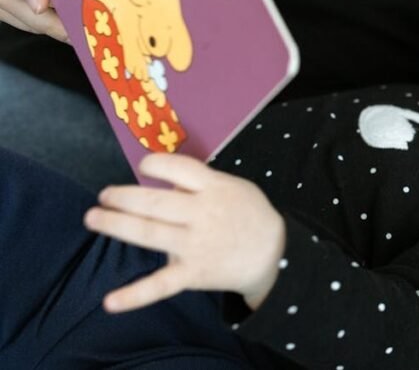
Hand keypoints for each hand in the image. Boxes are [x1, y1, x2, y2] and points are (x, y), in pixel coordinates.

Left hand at [83, 153, 285, 312]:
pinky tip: (110, 302)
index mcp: (215, 189)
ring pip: (149, 233)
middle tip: (104, 195)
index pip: (179, 169)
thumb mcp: (235, 188)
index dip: (156, 165)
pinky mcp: (192, 274)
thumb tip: (164, 184)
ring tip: (93, 218)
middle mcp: (202, 215)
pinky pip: (161, 285)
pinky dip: (134, 295)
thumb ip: (202, 183)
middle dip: (123, 197)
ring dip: (116, 224)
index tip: (143, 167)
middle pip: (155, 202)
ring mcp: (195, 245)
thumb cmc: (251, 216)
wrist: (276, 255)